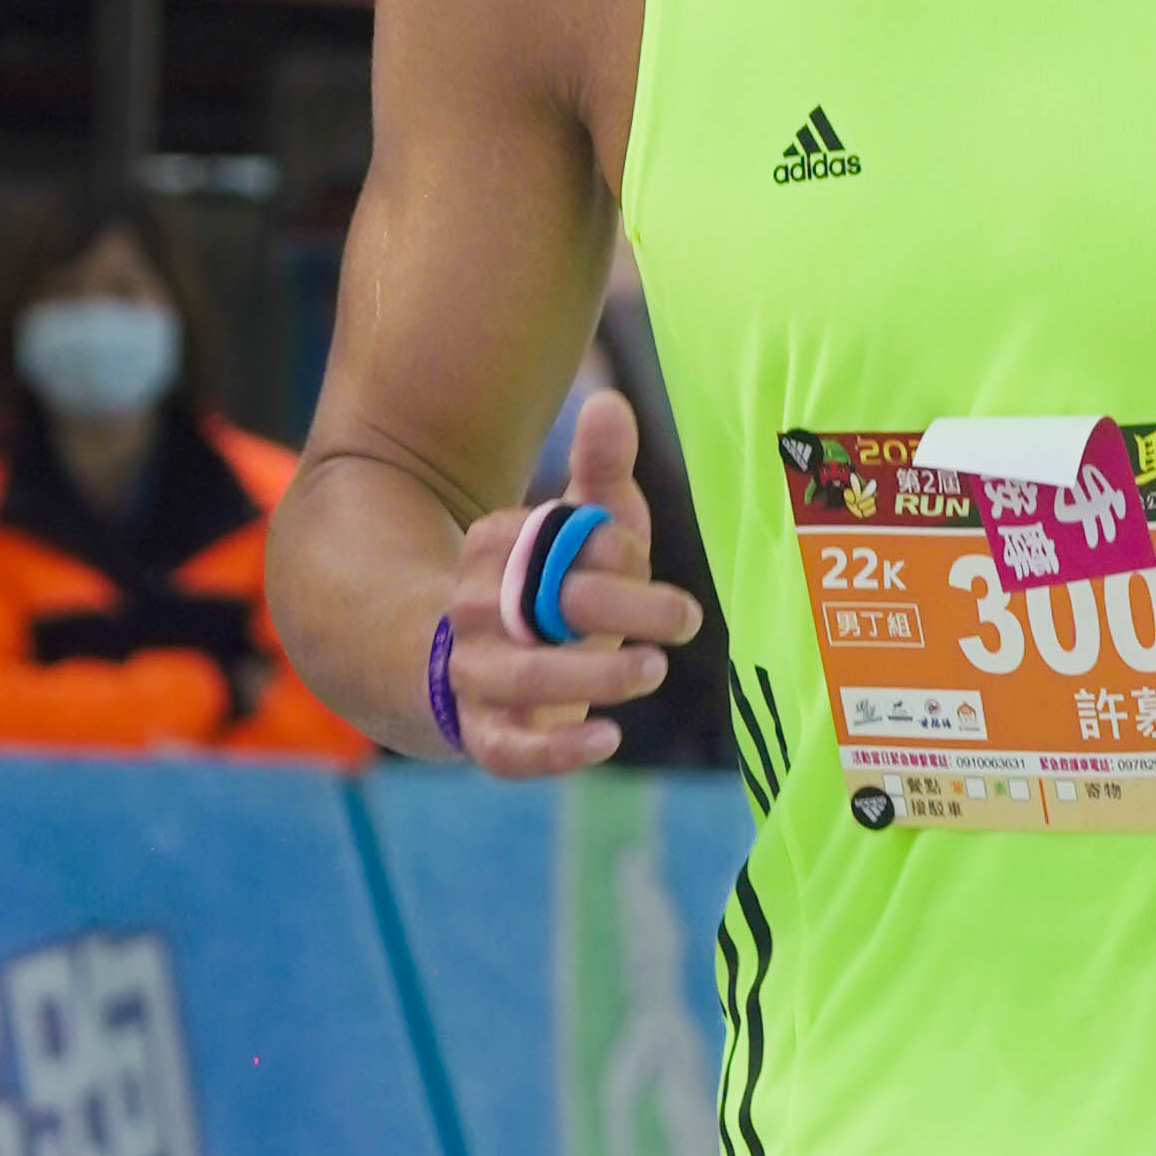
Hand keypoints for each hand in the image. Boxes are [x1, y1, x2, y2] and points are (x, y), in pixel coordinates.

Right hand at [428, 381, 700, 778]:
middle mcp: (472, 609)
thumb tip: (611, 403)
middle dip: (621, 607)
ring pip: (528, 678)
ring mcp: (471, 675)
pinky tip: (609, 737)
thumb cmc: (550, 589)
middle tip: (684, 618)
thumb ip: (601, 470)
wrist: (475, 667)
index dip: (611, 548)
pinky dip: (557, 751)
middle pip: (545, 604)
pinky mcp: (483, 736)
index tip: (642, 557)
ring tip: (653, 667)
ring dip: (597, 673)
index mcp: (491, 545)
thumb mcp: (579, 528)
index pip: (554, 540)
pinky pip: (509, 752)